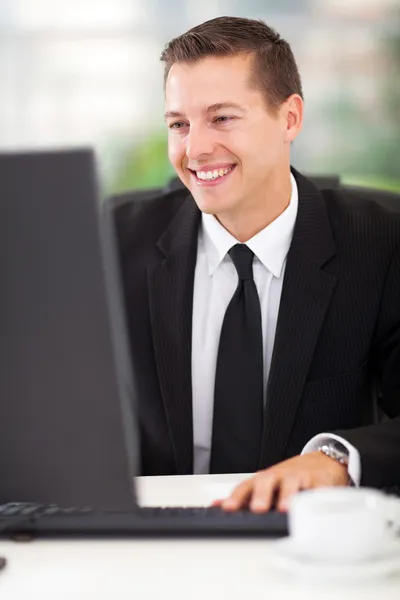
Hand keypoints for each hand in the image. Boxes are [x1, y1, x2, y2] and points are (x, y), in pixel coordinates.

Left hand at [213, 452, 349, 512]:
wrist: (320, 462)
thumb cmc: (288, 478)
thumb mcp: (265, 485)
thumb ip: (243, 496)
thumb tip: (216, 505)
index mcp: (264, 479)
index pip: (246, 487)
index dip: (236, 497)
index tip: (228, 508)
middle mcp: (279, 477)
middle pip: (267, 482)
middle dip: (261, 495)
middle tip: (257, 508)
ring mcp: (299, 478)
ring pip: (292, 484)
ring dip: (288, 496)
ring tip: (285, 509)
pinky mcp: (319, 483)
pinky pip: (317, 490)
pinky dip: (315, 498)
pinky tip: (313, 506)